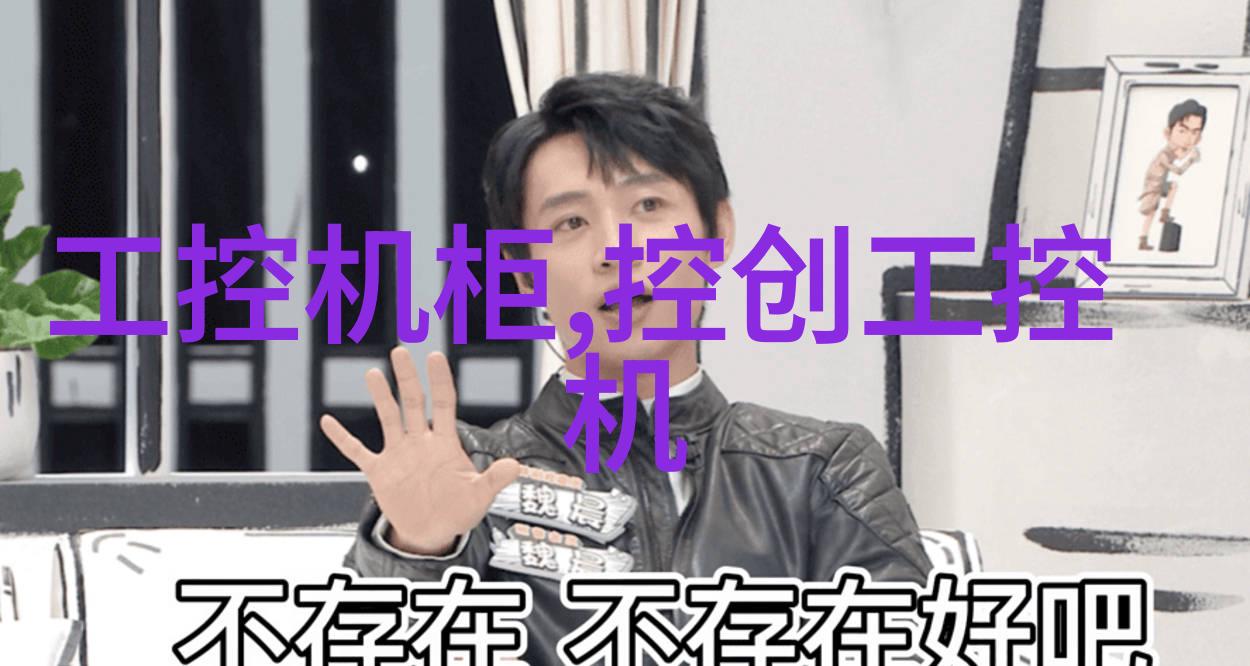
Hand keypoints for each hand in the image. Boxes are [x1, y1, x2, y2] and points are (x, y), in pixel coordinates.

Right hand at [320, 347, 519, 554]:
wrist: (432, 534)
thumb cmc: (458, 512)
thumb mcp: (480, 496)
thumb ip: (494, 479)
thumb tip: (515, 466)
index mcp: (445, 443)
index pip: (444, 403)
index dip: (441, 380)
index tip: (435, 357)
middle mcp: (420, 442)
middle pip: (414, 402)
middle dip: (408, 377)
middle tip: (401, 351)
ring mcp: (398, 455)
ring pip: (388, 418)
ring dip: (381, 397)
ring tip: (374, 374)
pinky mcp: (380, 472)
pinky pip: (357, 452)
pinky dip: (342, 438)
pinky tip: (328, 422)